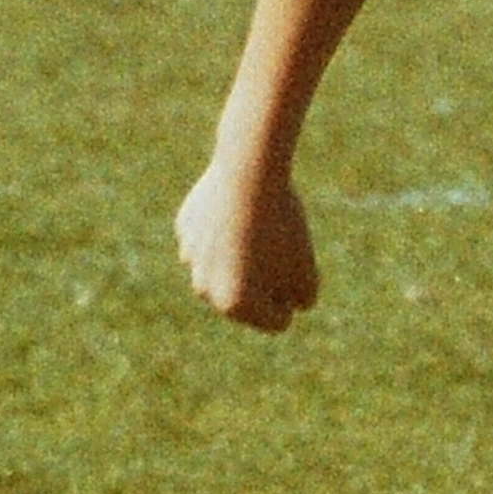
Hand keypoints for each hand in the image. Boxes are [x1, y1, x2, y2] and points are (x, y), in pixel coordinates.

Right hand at [174, 153, 320, 330]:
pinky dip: (227, 226)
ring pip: (227, 263)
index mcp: (233, 307)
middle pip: (248, 294)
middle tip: (278, 243)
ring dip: (244, 252)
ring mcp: (190, 257)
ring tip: (258, 225)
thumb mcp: (307, 272)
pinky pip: (214, 234)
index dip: (295, 294)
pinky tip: (236, 207)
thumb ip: (302, 299)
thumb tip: (290, 303)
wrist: (248, 173)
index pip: (277, 321)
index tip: (299, 267)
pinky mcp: (185, 227)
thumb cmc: (281, 228)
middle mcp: (204, 289)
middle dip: (266, 278)